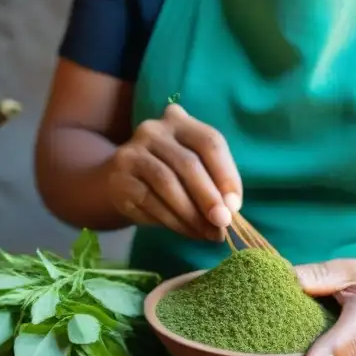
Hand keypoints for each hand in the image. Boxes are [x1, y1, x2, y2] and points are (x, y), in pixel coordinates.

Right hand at [108, 102, 241, 240]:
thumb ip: (213, 184)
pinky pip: (151, 202)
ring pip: (168, 184)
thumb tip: (230, 211)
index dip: (227, 174)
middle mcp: (154, 131)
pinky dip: (174, 221)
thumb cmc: (167, 176)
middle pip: (189, 164)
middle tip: (223, 223)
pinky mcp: (120, 179)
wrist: (119, 185)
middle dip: (210, 197)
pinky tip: (188, 231)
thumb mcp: (192, 172)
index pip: (210, 142)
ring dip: (192, 214)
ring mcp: (132, 153)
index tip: (236, 205)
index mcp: (179, 122)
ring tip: (208, 233)